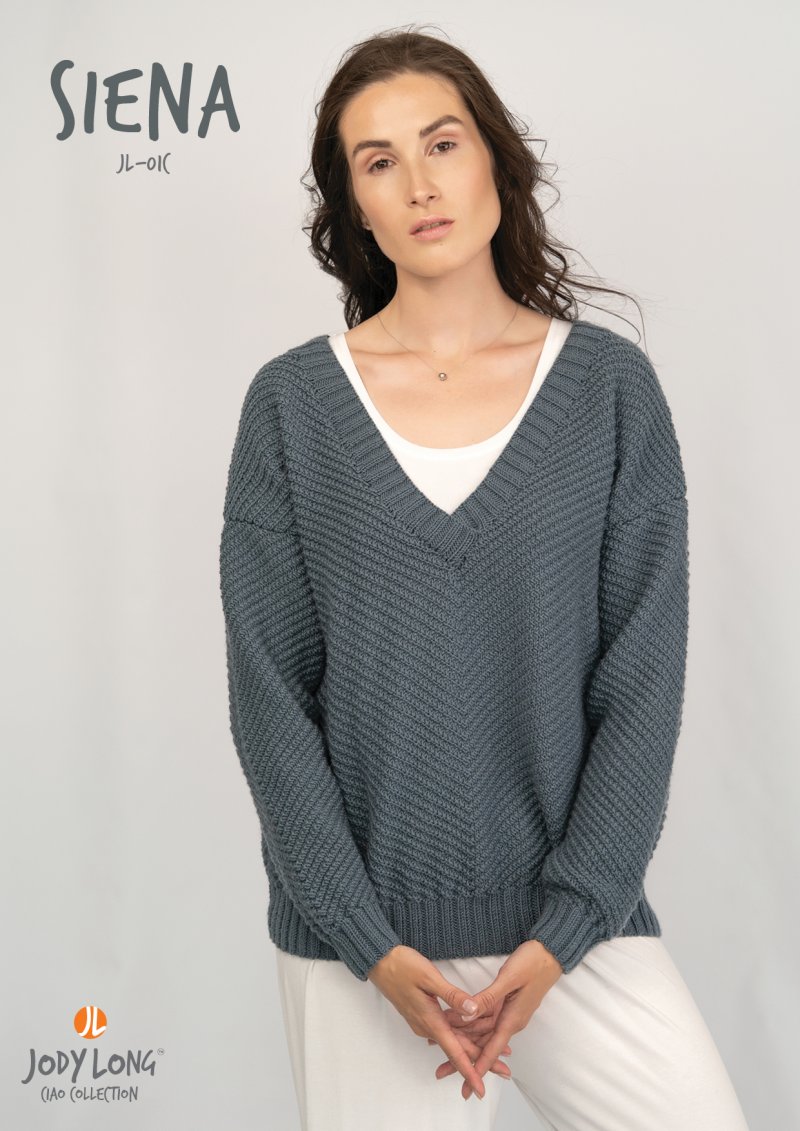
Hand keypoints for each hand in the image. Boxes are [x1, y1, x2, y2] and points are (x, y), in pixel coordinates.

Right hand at [367, 944, 496, 1099]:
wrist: (380, 962)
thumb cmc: (403, 967)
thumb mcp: (430, 977)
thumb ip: (453, 996)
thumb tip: (473, 1011)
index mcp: (430, 1020)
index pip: (454, 1052)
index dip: (470, 1071)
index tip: (481, 1089)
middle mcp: (427, 1026)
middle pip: (457, 1050)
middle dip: (480, 1062)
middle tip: (505, 1070)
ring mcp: (423, 1021)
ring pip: (452, 1040)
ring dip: (473, 1048)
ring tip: (495, 1054)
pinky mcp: (422, 1014)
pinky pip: (445, 1031)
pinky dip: (461, 1035)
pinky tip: (472, 1034)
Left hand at [433, 940, 563, 1099]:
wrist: (549, 953)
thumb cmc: (532, 964)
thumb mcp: (509, 978)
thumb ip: (488, 997)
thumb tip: (468, 1015)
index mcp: (512, 1019)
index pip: (491, 1049)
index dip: (477, 1067)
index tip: (466, 1084)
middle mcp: (510, 1020)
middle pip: (483, 1045)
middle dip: (463, 1058)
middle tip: (441, 1071)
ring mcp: (508, 1012)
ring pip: (482, 1031)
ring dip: (463, 1039)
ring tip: (440, 1047)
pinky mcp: (505, 1003)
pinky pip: (485, 1018)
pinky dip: (470, 1022)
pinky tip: (456, 1024)